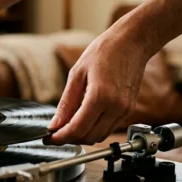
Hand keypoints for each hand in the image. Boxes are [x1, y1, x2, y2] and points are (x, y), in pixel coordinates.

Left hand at [45, 30, 150, 144]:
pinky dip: (94, 129)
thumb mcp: (77, 74)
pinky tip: (83, 120)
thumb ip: (66, 103)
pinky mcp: (129, 110)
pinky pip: (109, 128)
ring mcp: (124, 110)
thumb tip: (55, 124)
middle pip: (89, 137)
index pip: (77, 129)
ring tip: (67, 127)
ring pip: (100, 136)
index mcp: (100, 96)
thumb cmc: (105, 52)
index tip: (49, 138)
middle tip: (55, 133)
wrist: (132, 42)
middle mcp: (115, 107)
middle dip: (69, 139)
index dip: (60, 137)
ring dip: (82, 136)